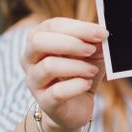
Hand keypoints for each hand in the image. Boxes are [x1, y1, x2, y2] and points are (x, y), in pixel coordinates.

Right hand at [21, 17, 107, 131]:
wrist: (76, 106)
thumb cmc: (81, 73)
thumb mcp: (92, 53)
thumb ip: (95, 41)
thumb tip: (102, 33)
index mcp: (39, 40)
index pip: (52, 26)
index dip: (78, 28)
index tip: (101, 33)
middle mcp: (30, 59)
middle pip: (38, 41)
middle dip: (70, 43)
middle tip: (91, 50)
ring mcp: (34, 81)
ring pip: (48, 66)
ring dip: (77, 66)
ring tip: (92, 70)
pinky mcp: (44, 102)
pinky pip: (57, 92)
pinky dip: (77, 85)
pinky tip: (86, 84)